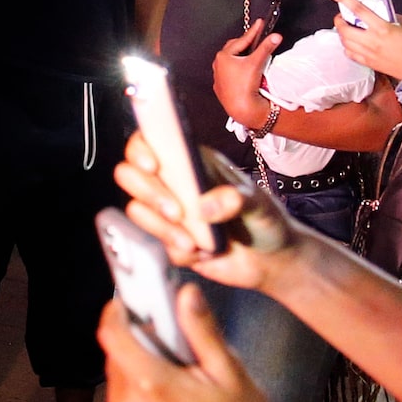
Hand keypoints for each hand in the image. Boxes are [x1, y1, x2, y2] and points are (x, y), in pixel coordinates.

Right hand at [115, 131, 299, 290]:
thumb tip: (205, 206)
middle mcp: (174, 182)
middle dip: (149, 194)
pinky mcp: (169, 240)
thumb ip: (237, 200)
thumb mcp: (260, 204)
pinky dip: (178, 251)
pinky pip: (155, 243)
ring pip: (137, 210)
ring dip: (162, 228)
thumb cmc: (266, 221)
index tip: (153, 165)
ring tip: (194, 243)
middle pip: (129, 174)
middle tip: (177, 213)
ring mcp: (169, 211)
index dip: (141, 149)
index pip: (151, 140)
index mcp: (193, 161)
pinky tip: (204, 252)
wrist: (271, 261)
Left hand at [212, 23, 278, 125]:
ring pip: (231, 62)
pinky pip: (230, 74)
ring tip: (251, 55)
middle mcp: (218, 65)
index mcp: (223, 56)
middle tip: (256, 39)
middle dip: (246, 44)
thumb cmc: (245, 86)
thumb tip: (275, 36)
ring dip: (241, 57)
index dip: (253, 31)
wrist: (241, 108)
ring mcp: (219, 77)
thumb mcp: (257, 62)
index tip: (260, 23)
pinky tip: (244, 72)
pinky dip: (237, 70)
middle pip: (235, 49)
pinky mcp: (221, 87)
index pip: (242, 40)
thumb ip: (266, 47)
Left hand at [331, 0, 401, 82]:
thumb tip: (380, 12)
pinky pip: (351, 54)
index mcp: (383, 28)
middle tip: (342, 15)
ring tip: (347, 27)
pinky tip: (353, 42)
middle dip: (339, 20)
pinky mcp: (370, 64)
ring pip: (345, 43)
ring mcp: (370, 55)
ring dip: (342, 34)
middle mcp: (373, 42)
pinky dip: (348, 47)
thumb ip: (392, 15)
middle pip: (344, 29)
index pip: (358, 10)